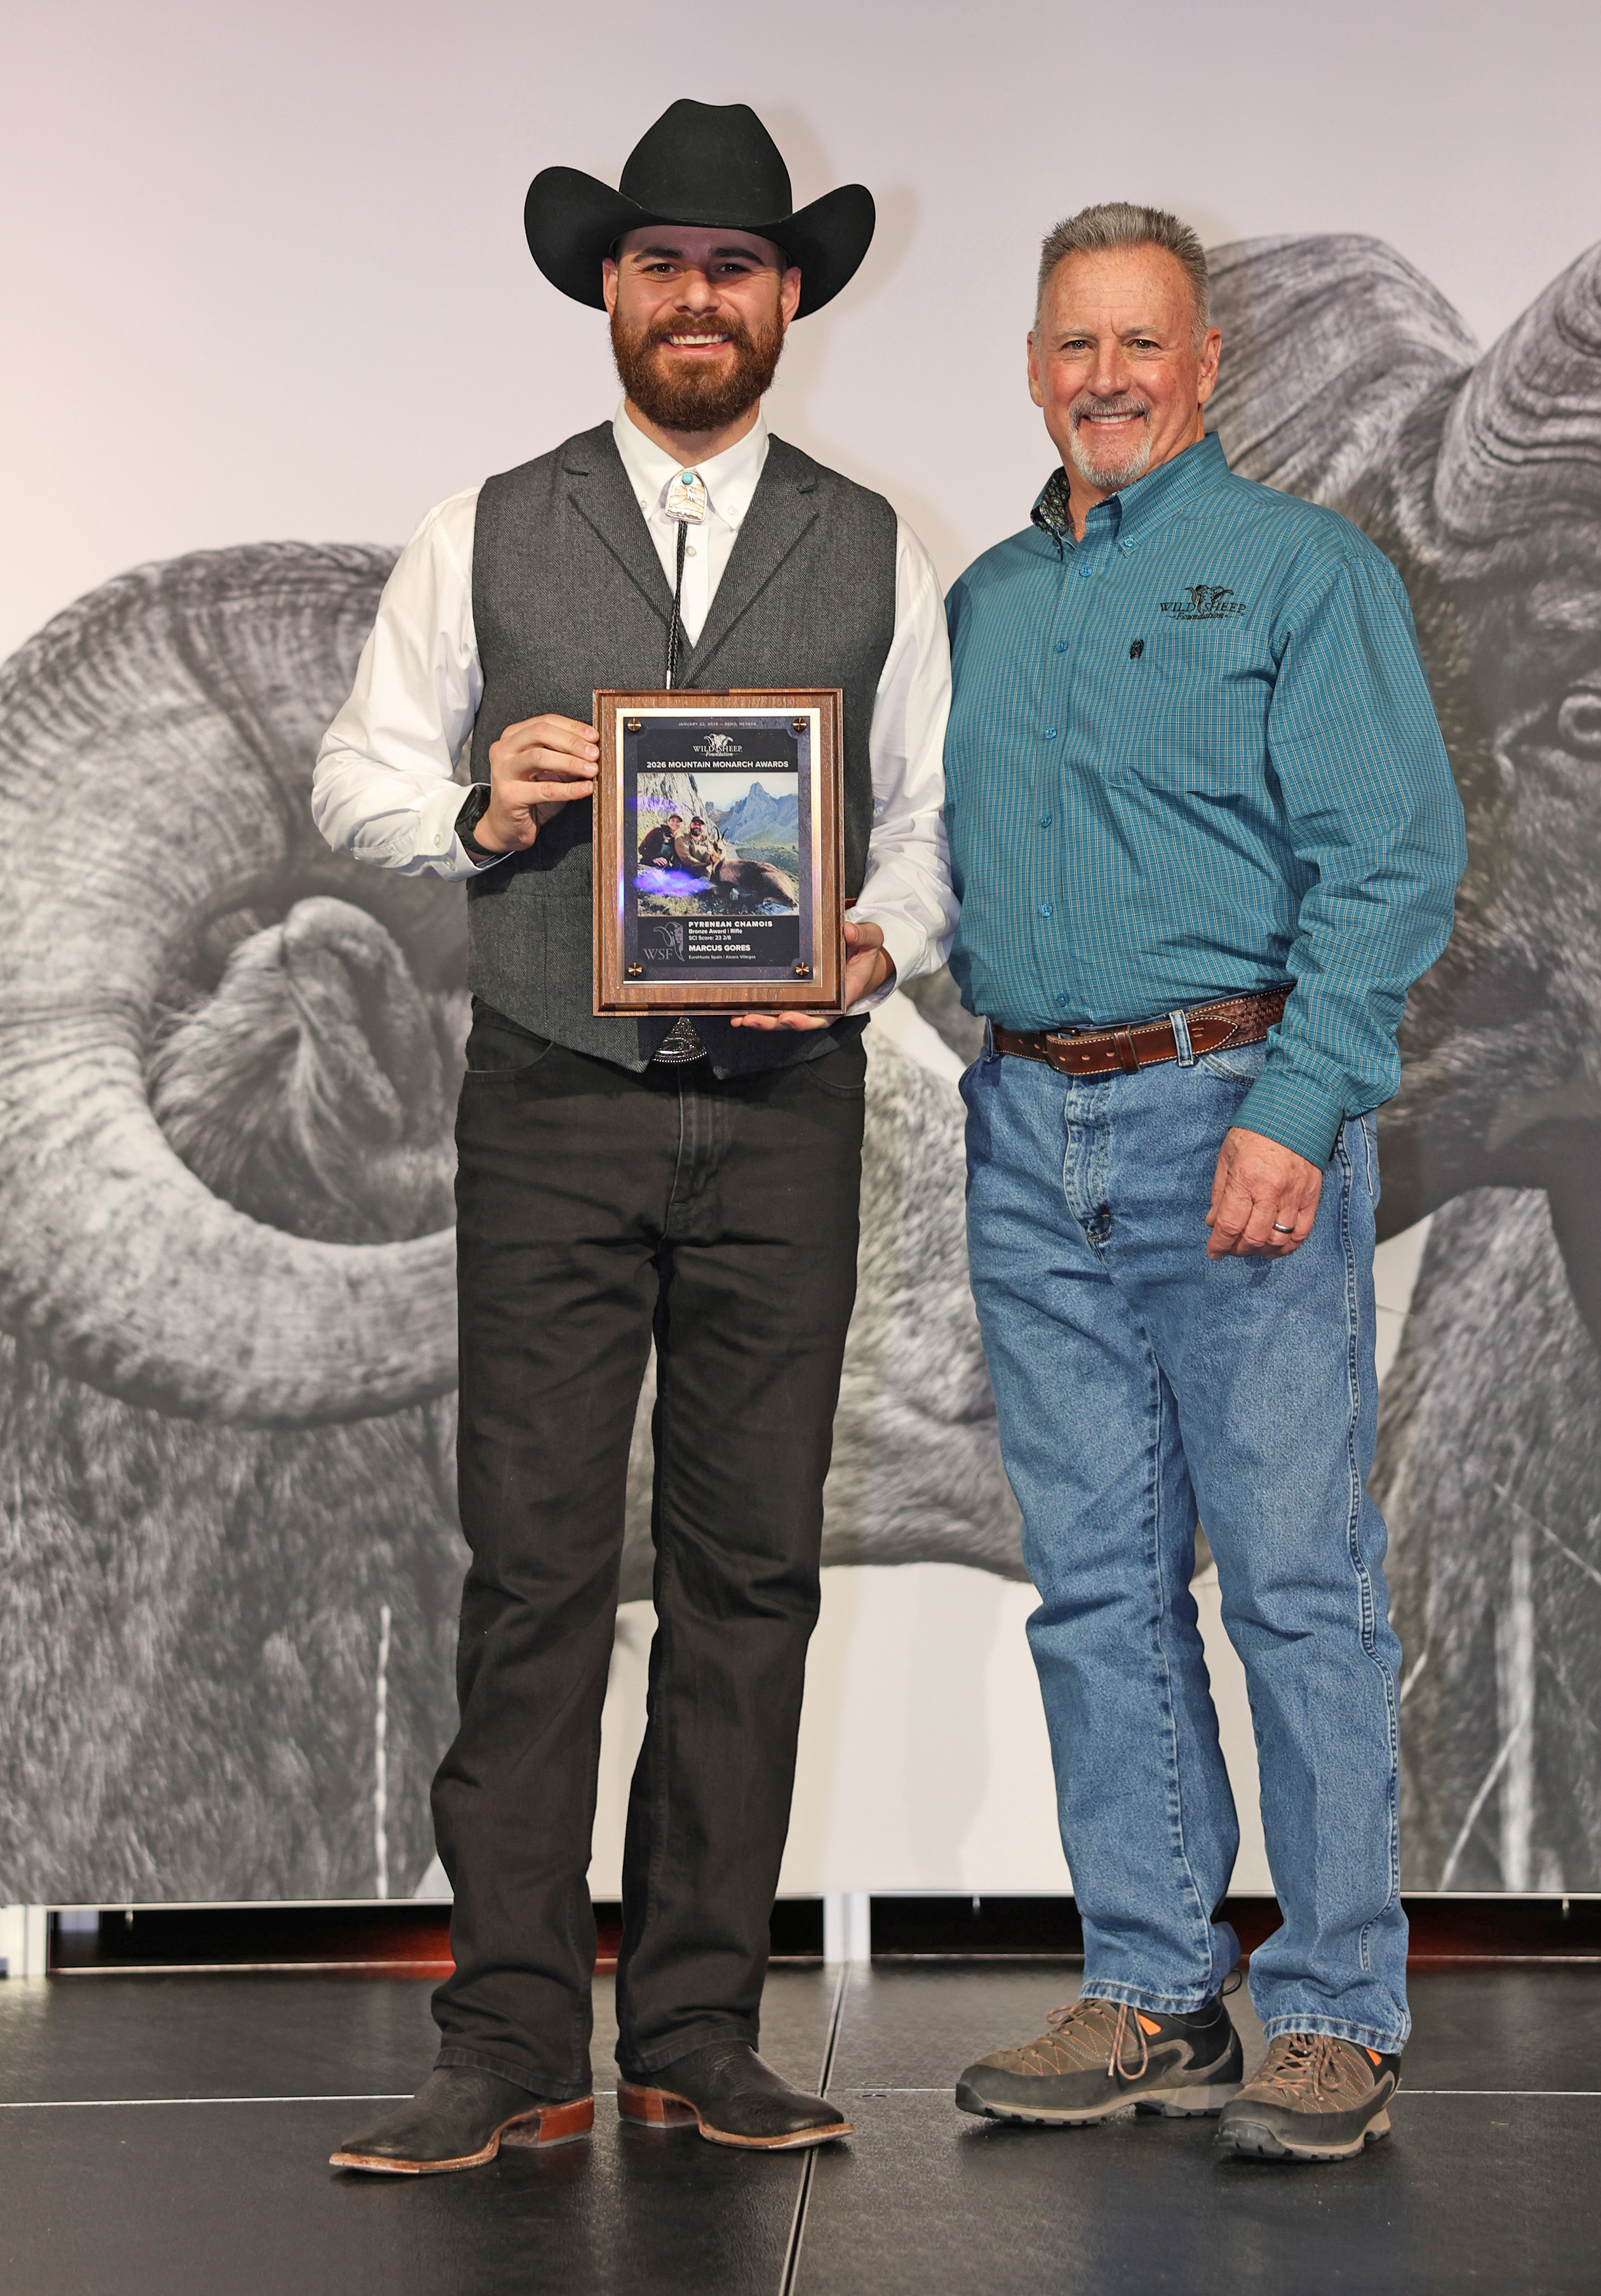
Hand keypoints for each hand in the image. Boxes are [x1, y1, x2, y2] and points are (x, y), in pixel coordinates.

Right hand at [473, 714, 599, 853]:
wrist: (506, 826)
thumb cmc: (529, 795)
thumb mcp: (550, 771)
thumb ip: (566, 757)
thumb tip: (592, 749)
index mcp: (513, 737)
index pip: (545, 722)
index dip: (572, 727)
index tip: (593, 737)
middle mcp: (504, 749)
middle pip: (541, 733)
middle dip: (572, 742)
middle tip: (594, 753)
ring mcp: (503, 771)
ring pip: (539, 757)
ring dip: (571, 762)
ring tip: (592, 770)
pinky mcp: (509, 795)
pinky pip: (544, 790)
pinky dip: (568, 789)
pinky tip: (585, 789)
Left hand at [729, 918, 894, 1031]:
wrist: (860, 955)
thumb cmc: (864, 951)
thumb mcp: (872, 939)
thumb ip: (864, 935)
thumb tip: (848, 929)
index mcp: (841, 996)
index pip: (823, 1015)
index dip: (805, 1020)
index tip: (789, 1017)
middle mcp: (821, 1004)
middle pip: (796, 1020)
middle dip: (773, 1023)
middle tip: (753, 1019)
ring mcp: (805, 1001)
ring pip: (780, 1017)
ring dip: (760, 1019)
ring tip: (739, 1017)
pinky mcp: (793, 994)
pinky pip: (774, 1005)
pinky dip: (755, 1009)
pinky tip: (736, 1010)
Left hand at [1205, 1126, 1321, 1258]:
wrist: (1294, 1112)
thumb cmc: (1254, 1132)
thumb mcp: (1226, 1157)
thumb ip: (1219, 1192)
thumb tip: (1212, 1221)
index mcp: (1246, 1179)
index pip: (1229, 1225)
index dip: (1219, 1244)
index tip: (1213, 1251)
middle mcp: (1271, 1191)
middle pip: (1253, 1237)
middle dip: (1238, 1249)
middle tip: (1231, 1248)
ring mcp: (1295, 1195)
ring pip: (1278, 1239)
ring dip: (1261, 1250)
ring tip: (1251, 1248)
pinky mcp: (1311, 1196)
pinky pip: (1302, 1231)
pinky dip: (1288, 1246)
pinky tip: (1275, 1248)